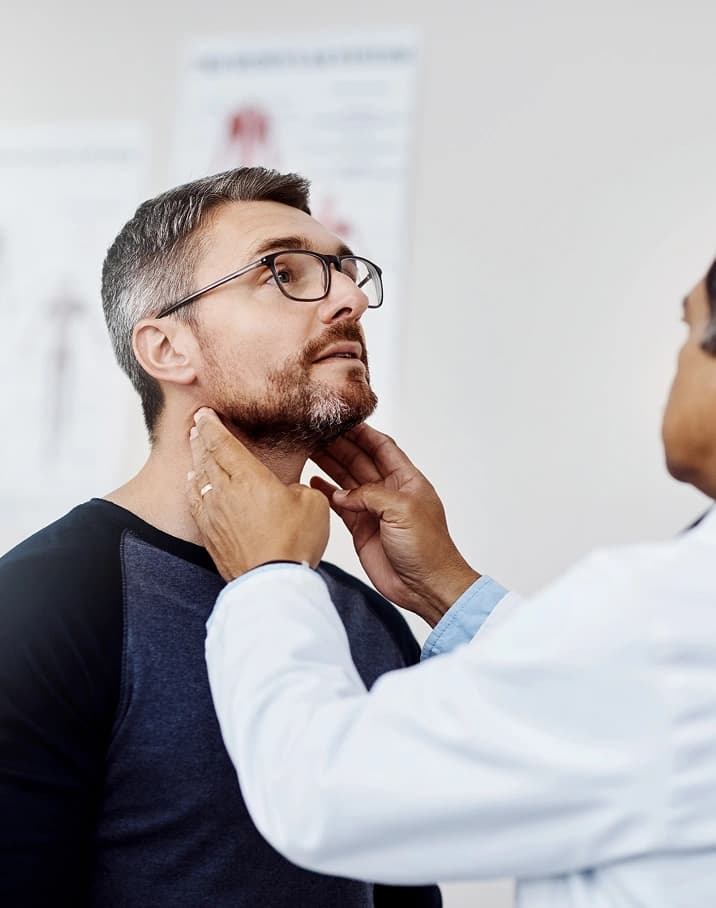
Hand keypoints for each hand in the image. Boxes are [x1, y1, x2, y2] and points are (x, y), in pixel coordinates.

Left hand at [188, 408, 329, 580]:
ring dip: (195, 459)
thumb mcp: (312, 503)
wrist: (272, 582)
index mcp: (249, 477)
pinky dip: (192, 486)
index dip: (212, 425)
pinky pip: (195, 501)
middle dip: (201, 438)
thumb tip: (287, 491)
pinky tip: (193, 483)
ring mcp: (213, 513)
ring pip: (198, 478)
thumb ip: (297, 488)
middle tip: (197, 425)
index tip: (205, 413)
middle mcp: (224, 491)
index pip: (223, 443)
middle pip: (206, 457)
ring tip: (194, 449)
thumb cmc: (294, 543)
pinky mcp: (209, 533)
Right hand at [311, 424, 479, 625]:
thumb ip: (370, 495)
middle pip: (360, 460)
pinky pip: (340, 504)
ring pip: (348, 480)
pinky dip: (327, 493)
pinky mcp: (361, 528)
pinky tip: (313, 481)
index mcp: (407, 480)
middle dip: (339, 446)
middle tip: (315, 433)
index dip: (362, 433)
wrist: (426, 586)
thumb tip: (343, 494)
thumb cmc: (427, 549)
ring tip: (308, 451)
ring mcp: (374, 510)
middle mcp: (390, 491)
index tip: (341, 420)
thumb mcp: (402, 511)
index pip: (382, 447)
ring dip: (330, 465)